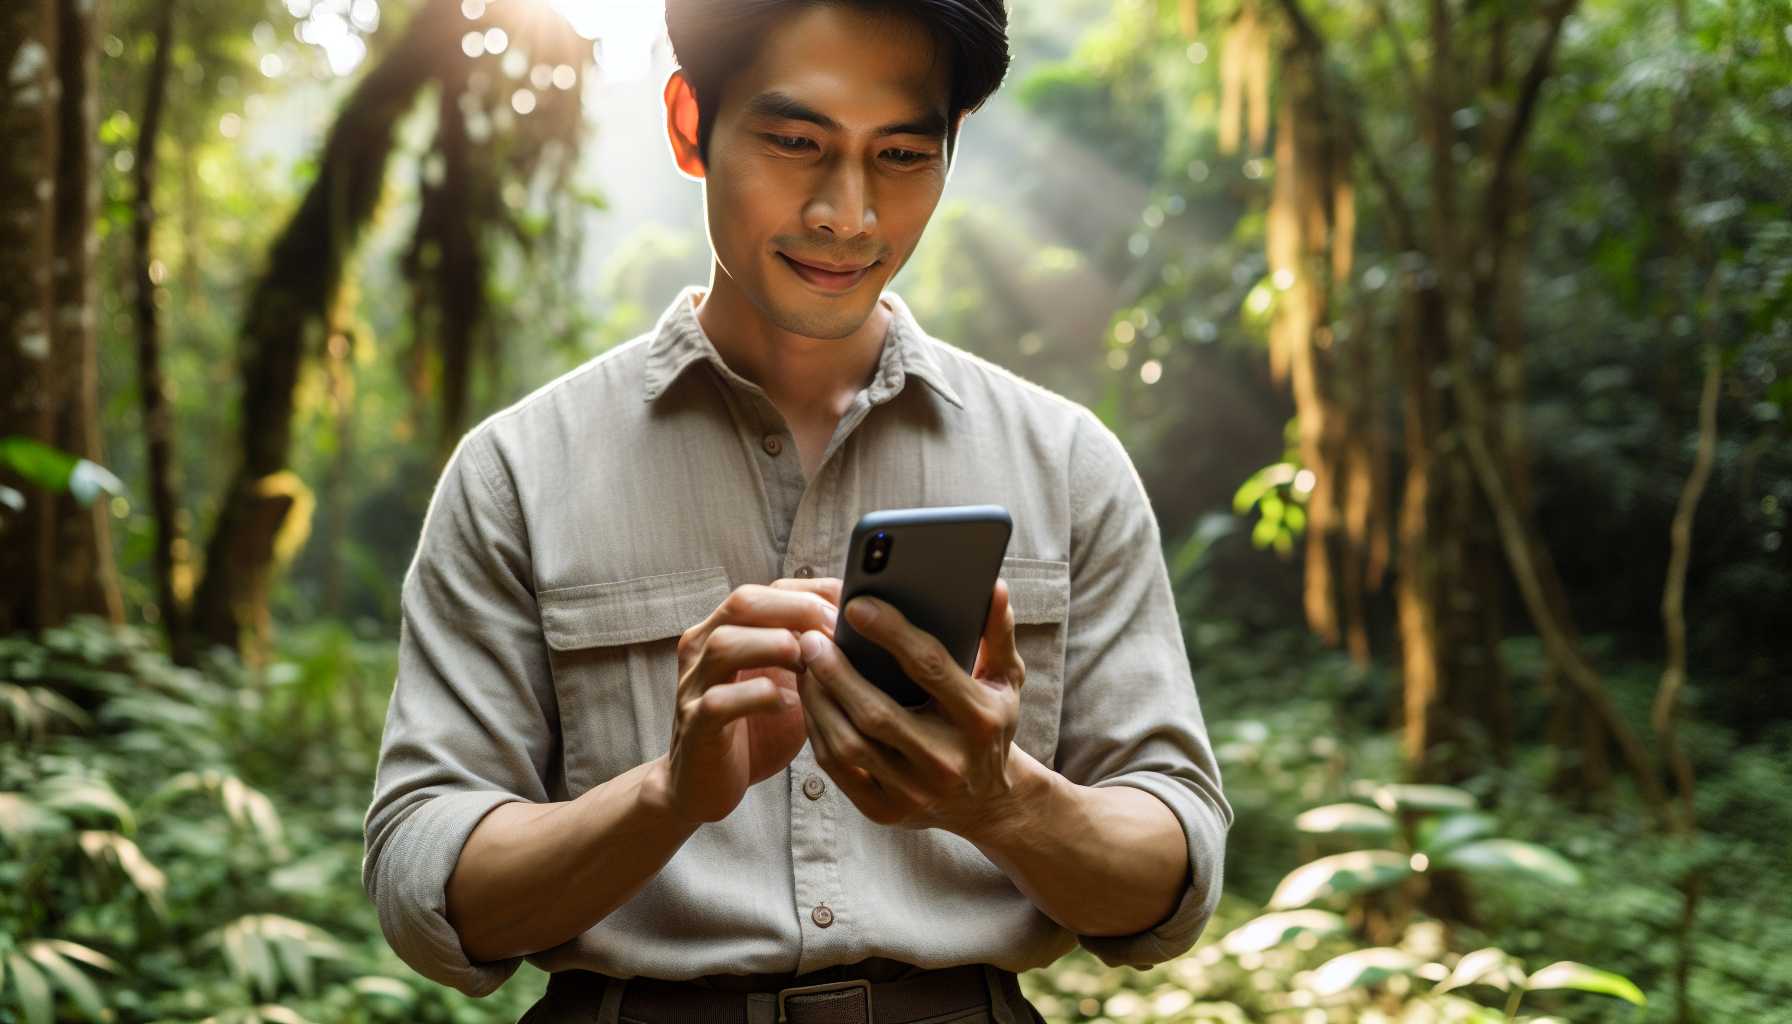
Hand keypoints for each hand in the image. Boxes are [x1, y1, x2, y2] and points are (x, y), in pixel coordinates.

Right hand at [654, 576, 842, 825]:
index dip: (812, 592)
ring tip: (812, 664)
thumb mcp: (787, 682)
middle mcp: (703, 649)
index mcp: (726, 629)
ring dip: (777, 647)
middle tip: (836, 632)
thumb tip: (866, 630)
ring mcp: (695, 687)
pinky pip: (720, 701)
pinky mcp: (696, 726)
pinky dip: (759, 697)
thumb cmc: (754, 728)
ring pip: (725, 644)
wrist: (703, 784)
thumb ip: (810, 653)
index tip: (850, 608)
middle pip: (743, 602)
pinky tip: (790, 705)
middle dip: (797, 610)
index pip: (768, 589)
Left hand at [795, 578, 1025, 835]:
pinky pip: (838, 768)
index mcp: (980, 720)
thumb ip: (999, 631)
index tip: (856, 605)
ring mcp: (914, 792)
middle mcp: (947, 762)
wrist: (988, 802)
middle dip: (837, 671)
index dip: (891, 633)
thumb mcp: (1006, 679)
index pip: (930, 668)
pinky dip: (818, 729)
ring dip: (819, 699)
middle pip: (877, 713)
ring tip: (805, 663)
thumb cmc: (991, 725)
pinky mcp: (885, 811)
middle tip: (811, 636)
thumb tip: (992, 585)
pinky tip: (811, 698)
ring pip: (849, 743)